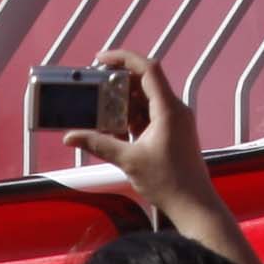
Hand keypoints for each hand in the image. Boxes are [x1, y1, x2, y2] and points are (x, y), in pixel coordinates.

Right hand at [59, 52, 231, 237]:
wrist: (193, 205)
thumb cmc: (168, 182)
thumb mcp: (128, 161)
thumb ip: (99, 144)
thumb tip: (70, 136)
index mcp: (168, 108)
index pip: (147, 69)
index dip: (123, 58)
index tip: (100, 58)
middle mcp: (174, 109)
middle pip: (144, 83)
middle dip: (118, 82)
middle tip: (94, 85)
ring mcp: (175, 120)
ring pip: (146, 100)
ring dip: (123, 102)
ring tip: (99, 108)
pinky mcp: (172, 132)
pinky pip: (150, 115)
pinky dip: (132, 117)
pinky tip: (113, 127)